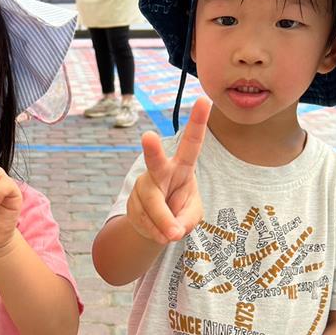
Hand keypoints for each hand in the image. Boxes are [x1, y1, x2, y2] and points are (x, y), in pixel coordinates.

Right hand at [126, 95, 210, 243]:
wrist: (155, 226)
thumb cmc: (180, 211)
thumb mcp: (193, 214)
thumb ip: (187, 219)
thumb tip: (171, 229)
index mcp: (182, 166)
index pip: (191, 143)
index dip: (197, 122)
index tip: (204, 100)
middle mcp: (160, 171)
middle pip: (156, 162)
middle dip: (152, 150)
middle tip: (147, 137)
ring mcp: (142, 186)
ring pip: (152, 205)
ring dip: (164, 223)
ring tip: (171, 234)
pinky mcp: (131, 202)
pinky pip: (144, 221)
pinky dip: (155, 232)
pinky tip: (159, 232)